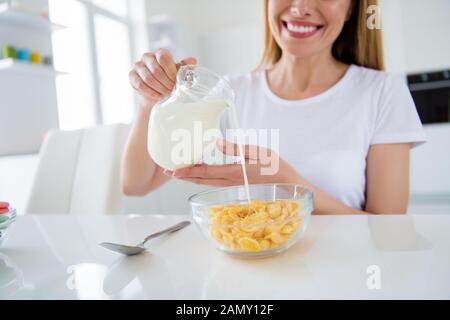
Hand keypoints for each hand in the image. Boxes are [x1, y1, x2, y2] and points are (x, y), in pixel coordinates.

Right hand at [128, 48, 196, 104]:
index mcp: (160, 53)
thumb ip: (185, 67)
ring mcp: (138, 65)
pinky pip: (140, 84)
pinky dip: (150, 92)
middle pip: (156, 70)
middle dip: (165, 83)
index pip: (163, 57)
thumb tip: (193, 60)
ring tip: (165, 94)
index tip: (175, 82)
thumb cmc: (169, 81)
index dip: (170, 71)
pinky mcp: (131, 75)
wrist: (156, 94)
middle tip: (171, 91)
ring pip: (148, 78)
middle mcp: (147, 56)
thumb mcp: (178, 74)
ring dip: (159, 89)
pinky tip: (157, 96)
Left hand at [163, 139, 300, 185]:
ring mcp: (232, 184)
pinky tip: (199, 174)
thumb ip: (236, 149)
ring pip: (206, 183)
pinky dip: (202, 178)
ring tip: (178, 173)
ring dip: (190, 178)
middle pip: (201, 180)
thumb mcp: (258, 152)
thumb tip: (217, 143)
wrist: (288, 184)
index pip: (205, 172)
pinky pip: (214, 182)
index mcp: (233, 172)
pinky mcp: (236, 184)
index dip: (187, 171)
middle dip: (183, 176)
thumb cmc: (275, 166)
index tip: (172, 171)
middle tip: (167, 172)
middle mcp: (230, 181)